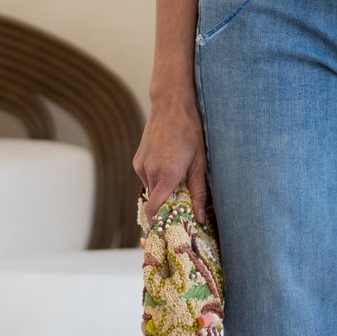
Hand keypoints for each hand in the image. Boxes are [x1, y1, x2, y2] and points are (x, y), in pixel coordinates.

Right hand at [133, 92, 209, 226]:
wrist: (171, 107)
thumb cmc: (190, 133)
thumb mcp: (200, 162)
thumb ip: (199, 192)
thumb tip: (199, 218)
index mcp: (167, 175)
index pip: (155, 209)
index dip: (159, 222)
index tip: (167, 228)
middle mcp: (150, 172)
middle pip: (154, 201)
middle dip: (165, 204)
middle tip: (181, 200)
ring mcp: (141, 165)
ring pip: (149, 189)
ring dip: (161, 189)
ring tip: (176, 174)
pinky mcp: (137, 160)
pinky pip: (145, 177)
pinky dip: (155, 177)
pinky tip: (167, 164)